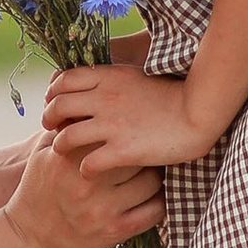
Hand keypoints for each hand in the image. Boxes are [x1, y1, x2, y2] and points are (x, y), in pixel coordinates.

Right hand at [2, 130, 165, 247]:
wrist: (31, 236)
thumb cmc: (39, 188)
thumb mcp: (43, 153)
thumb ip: (65, 127)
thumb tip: (86, 99)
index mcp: (69, 157)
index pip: (110, 131)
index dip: (126, 126)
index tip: (134, 124)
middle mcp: (87, 182)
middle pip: (135, 154)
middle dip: (144, 148)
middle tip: (148, 145)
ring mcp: (103, 209)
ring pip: (151, 182)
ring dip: (154, 174)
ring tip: (150, 169)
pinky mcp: (115, 232)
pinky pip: (154, 212)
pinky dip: (159, 201)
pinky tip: (153, 194)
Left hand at [40, 62, 214, 174]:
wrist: (199, 112)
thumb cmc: (174, 95)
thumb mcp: (139, 76)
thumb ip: (116, 80)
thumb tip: (100, 83)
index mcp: (109, 77)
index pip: (64, 79)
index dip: (53, 92)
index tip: (54, 103)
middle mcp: (105, 98)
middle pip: (58, 106)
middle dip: (48, 118)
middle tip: (51, 128)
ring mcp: (112, 124)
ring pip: (67, 135)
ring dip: (60, 145)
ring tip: (63, 152)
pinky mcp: (122, 149)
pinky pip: (88, 163)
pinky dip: (83, 168)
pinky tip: (88, 171)